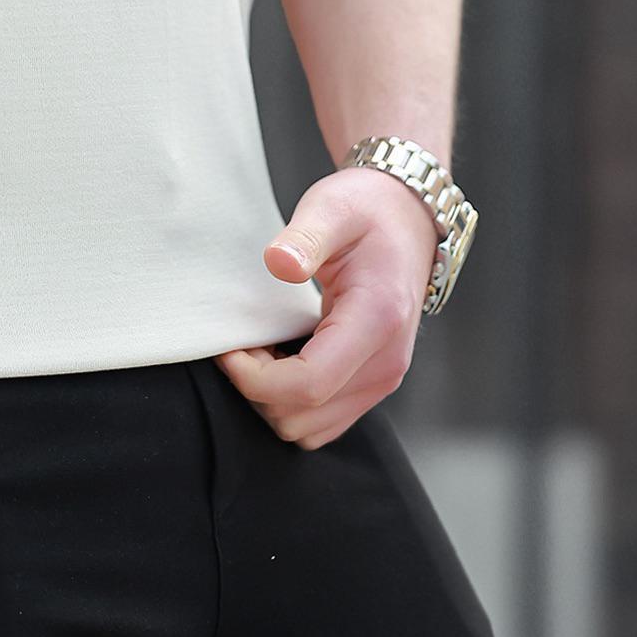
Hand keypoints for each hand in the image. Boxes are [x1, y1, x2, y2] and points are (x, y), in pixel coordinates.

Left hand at [212, 165, 438, 447]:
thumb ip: (304, 236)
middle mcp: (386, 364)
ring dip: (272, 399)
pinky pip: (322, 420)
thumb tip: (277, 263)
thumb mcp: (332, 208)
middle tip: (240, 342)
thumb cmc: (367, 209)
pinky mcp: (372, 383)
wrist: (408, 217)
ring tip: (258, 349)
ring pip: (310, 429)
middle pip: (303, 417)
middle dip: (257, 389)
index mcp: (376, 321)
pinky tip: (278, 358)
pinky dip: (291, 402)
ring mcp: (383, 380)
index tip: (228, 346)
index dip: (254, 378)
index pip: (307, 385)